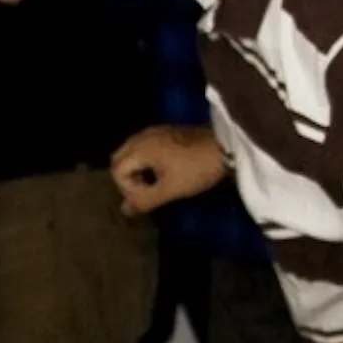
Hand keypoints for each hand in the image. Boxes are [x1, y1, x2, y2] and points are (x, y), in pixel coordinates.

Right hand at [111, 125, 226, 214]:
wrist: (225, 146)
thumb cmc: (196, 169)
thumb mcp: (171, 189)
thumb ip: (145, 200)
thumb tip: (124, 210)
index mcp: (140, 148)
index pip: (117, 171)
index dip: (128, 189)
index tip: (149, 197)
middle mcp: (141, 136)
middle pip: (120, 158)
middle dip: (128, 179)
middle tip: (147, 192)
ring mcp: (153, 131)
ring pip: (131, 152)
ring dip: (136, 170)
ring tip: (154, 184)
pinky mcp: (165, 131)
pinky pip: (143, 146)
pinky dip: (145, 161)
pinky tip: (162, 171)